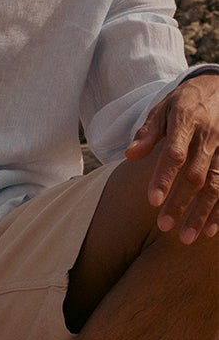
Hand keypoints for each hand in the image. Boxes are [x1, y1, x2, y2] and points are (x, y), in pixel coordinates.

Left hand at [125, 73, 218, 243]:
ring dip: (202, 213)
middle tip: (164, 227)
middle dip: (180, 203)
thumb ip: (148, 132)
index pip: (174, 154)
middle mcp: (209, 137)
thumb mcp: (163, 108)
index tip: (152, 201)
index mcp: (187, 122)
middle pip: (194, 176)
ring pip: (214, 186)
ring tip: (186, 237)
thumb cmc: (185, 101)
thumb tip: (130, 154)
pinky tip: (212, 231)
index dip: (164, 178)